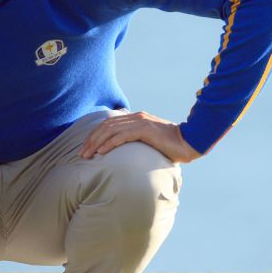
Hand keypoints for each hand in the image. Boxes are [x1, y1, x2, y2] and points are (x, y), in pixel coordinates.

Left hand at [81, 111, 202, 162]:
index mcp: (136, 119)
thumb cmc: (171, 146)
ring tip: (87, 155)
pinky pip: (122, 136)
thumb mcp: (151, 142)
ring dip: (96, 143)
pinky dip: (110, 143)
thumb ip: (138, 142)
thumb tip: (125, 153)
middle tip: (81, 154)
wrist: (190, 141)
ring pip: (111, 130)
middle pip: (106, 126)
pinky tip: (102, 152)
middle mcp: (136, 117)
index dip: (94, 135)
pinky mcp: (145, 130)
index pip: (109, 124)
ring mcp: (141, 122)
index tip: (86, 148)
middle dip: (91, 140)